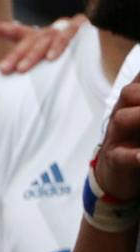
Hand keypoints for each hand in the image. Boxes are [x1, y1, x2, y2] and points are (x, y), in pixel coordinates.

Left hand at [0, 15, 80, 74]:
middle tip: (2, 70)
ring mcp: (60, 30)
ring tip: (21, 69)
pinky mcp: (77, 30)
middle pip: (26, 43)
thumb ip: (23, 59)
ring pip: (42, 42)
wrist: (91, 35)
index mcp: (33, 36)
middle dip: (14, 56)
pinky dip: (58, 48)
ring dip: (32, 56)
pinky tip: (52, 58)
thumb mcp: (39, 53)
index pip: (12, 30)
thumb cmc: (58, 49)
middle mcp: (44, 32)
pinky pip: (66, 39)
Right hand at [95, 81, 139, 198]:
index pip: (137, 80)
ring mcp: (116, 136)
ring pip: (121, 119)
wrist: (117, 171)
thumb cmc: (137, 138)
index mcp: (133, 100)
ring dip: (139, 118)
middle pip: (128, 93)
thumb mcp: (139, 116)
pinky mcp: (115, 159)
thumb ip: (139, 101)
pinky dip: (135, 156)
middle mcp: (122, 113)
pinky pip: (122, 155)